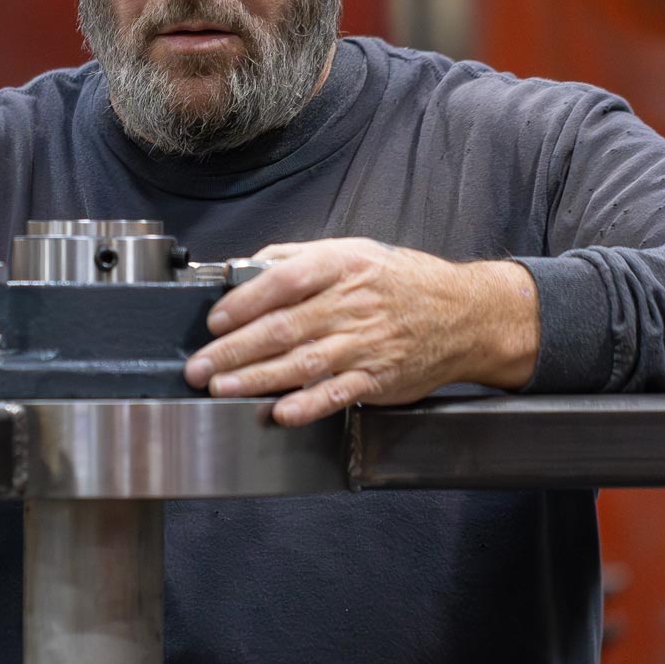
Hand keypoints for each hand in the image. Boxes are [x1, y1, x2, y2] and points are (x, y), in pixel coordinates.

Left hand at [182, 239, 539, 425]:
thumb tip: (246, 268)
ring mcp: (365, 344)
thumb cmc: (402, 281)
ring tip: (222, 388)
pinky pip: (337, 393)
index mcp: (341, 267)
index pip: (283, 281)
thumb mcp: (353, 251)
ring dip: (257, 378)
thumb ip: (297, 258)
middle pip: (283, 328)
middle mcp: (351, 305)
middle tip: (200, 366)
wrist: (464, 313)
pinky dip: (308, 404)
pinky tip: (279, 412)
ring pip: (302, 362)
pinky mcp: (377, 377)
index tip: (215, 320)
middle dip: (234, 349)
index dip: (244, 302)